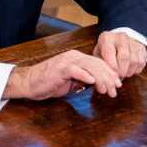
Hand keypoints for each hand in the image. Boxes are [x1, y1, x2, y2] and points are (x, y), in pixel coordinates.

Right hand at [5, 50, 121, 101]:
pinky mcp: (60, 69)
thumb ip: (83, 80)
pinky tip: (92, 82)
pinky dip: (85, 75)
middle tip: (116, 89)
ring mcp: (67, 61)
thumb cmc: (48, 83)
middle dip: (109, 77)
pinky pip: (75, 70)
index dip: (110, 73)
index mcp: (77, 58)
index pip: (98, 64)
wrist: (29, 83)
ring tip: (107, 90)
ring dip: (101, 79)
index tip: (117, 84)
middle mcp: (73, 56)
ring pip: (89, 67)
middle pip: (97, 64)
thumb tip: (97, 84)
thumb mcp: (70, 82)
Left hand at [94, 31, 146, 78]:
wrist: (115, 42)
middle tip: (118, 76)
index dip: (111, 67)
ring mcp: (133, 41)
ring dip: (129, 72)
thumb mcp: (98, 56)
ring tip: (123, 73)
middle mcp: (121, 37)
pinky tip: (129, 69)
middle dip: (121, 71)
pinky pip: (141, 62)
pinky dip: (135, 70)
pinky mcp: (141, 47)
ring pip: (134, 61)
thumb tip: (105, 77)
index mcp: (107, 38)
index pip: (110, 53)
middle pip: (124, 57)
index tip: (112, 75)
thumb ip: (101, 64)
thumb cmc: (105, 51)